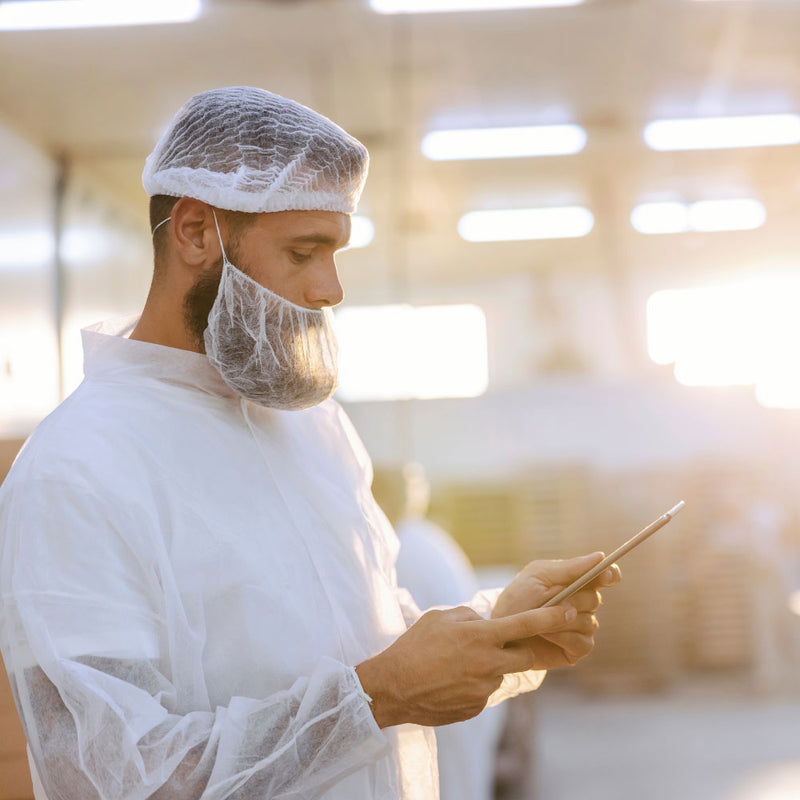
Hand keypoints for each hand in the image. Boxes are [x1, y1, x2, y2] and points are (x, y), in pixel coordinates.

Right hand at [355, 604, 575, 727]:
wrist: (394, 687)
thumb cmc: (415, 646)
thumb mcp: (441, 617)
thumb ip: (470, 616)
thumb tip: (486, 621)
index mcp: (481, 636)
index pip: (527, 623)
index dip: (552, 615)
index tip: (571, 609)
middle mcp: (489, 663)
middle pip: (525, 654)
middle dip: (522, 646)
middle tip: (501, 642)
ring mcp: (484, 688)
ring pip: (503, 672)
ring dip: (492, 665)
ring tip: (459, 663)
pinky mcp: (477, 706)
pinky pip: (486, 690)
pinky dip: (475, 683)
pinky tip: (452, 680)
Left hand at [491, 553, 621, 669]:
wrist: (501, 632)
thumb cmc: (517, 599)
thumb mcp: (538, 576)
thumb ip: (569, 568)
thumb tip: (600, 557)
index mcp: (576, 581)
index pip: (605, 576)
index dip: (610, 575)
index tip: (606, 576)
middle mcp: (583, 603)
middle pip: (594, 598)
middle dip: (571, 599)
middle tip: (550, 601)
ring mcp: (582, 626)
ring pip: (588, 621)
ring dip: (561, 619)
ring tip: (539, 619)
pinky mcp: (578, 648)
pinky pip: (583, 642)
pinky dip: (563, 636)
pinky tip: (546, 633)